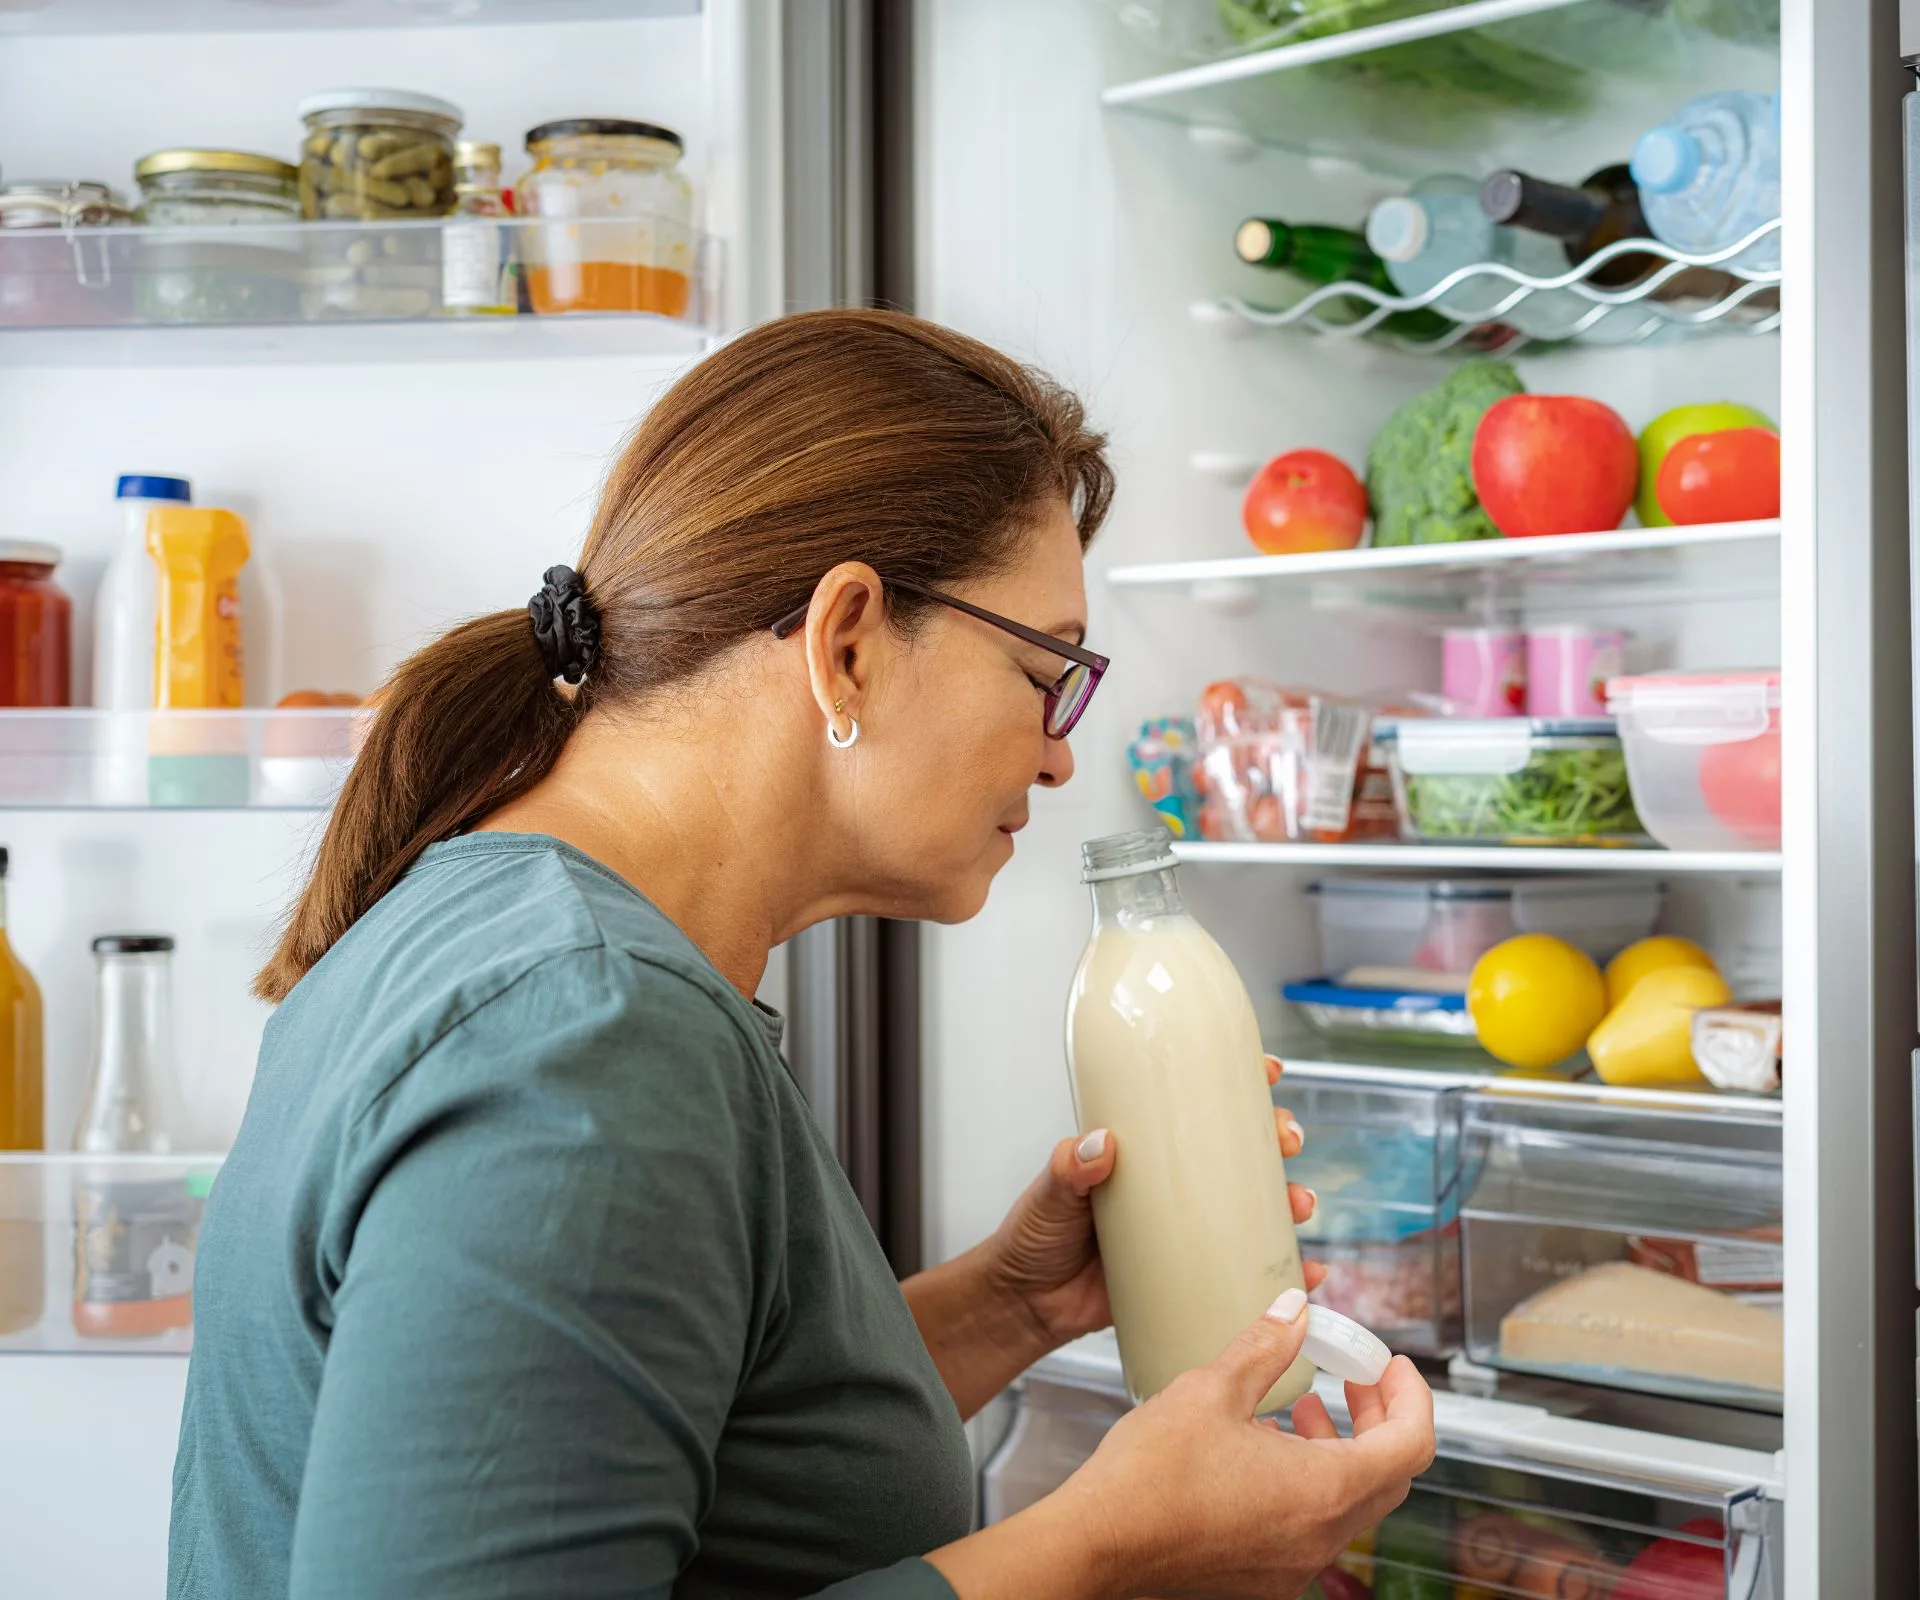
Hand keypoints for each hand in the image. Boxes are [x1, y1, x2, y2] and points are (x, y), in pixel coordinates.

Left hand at [987, 1056, 1323, 1350]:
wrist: (1027, 1305)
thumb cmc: (1034, 1238)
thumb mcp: (1050, 1192)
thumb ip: (1069, 1168)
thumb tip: (1100, 1143)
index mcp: (1145, 1152)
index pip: (1198, 1104)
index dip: (1240, 1084)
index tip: (1269, 1069)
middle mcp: (1175, 1185)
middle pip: (1243, 1151)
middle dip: (1277, 1138)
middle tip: (1287, 1140)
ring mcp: (1188, 1229)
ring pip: (1256, 1206)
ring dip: (1291, 1200)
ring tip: (1299, 1205)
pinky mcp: (1193, 1275)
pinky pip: (1248, 1270)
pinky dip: (1283, 1272)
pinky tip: (1305, 1273)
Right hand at [1054, 1292, 1435, 1598]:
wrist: (1098, 1541)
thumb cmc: (1150, 1474)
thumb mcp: (1213, 1389)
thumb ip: (1266, 1346)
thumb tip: (1295, 1309)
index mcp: (1323, 1490)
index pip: (1411, 1444)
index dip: (1412, 1396)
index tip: (1393, 1365)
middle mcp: (1320, 1537)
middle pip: (1389, 1477)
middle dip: (1379, 1419)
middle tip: (1355, 1378)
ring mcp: (1293, 1566)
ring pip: (1351, 1505)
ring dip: (1344, 1451)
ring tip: (1304, 1408)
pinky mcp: (1263, 1577)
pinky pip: (1313, 1527)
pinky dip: (1311, 1484)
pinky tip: (1266, 1450)